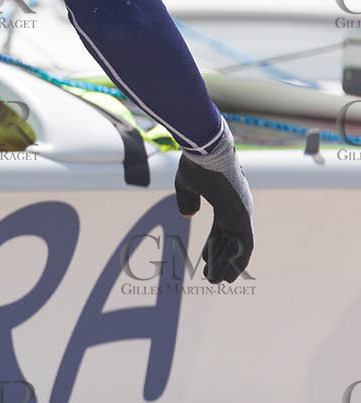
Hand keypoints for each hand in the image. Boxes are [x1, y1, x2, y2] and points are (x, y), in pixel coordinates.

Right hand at [174, 131, 252, 282]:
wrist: (206, 150)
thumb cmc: (196, 164)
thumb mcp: (187, 185)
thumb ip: (188, 201)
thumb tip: (188, 216)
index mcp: (225, 202)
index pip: (221, 230)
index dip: (213, 246)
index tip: (205, 261)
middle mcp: (237, 210)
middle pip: (230, 242)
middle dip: (220, 261)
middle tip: (212, 278)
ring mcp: (242, 214)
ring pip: (238, 248)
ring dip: (228, 266)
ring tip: (217, 282)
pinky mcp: (243, 217)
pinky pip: (244, 247)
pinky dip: (238, 263)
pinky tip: (228, 276)